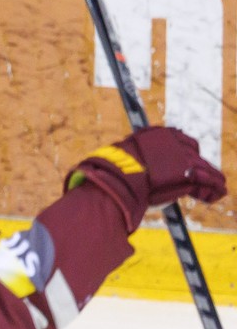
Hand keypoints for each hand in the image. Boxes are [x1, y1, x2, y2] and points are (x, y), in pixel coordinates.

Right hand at [67, 127, 226, 230]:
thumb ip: (131, 162)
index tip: (183, 162)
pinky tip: (216, 194)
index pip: (176, 138)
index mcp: (154, 134)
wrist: (115, 183)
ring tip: (217, 187)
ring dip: (211, 177)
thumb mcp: (120, 161)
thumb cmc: (111, 174)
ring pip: (202, 166)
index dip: (181, 151)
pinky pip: (207, 181)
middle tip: (200, 176)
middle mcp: (171, 141)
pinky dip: (213, 189)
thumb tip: (120, 171)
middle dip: (197, 163)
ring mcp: (182, 157)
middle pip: (192, 150)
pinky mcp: (189, 174)